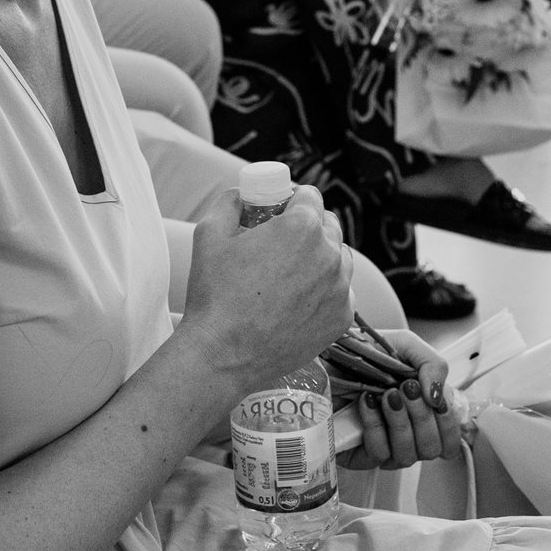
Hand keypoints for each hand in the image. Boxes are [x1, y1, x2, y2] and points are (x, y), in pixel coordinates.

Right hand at [179, 187, 354, 387]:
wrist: (224, 354)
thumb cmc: (215, 293)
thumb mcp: (209, 234)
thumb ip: (229, 202)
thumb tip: (241, 195)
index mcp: (302, 227)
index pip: (310, 196)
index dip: (293, 199)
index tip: (279, 211)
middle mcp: (330, 254)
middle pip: (329, 224)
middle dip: (309, 225)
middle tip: (282, 241)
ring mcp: (340, 288)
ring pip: (339, 258)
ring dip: (321, 256)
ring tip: (290, 272)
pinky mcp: (342, 318)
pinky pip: (340, 292)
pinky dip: (325, 290)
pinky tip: (298, 299)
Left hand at [340, 329, 464, 469]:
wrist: (327, 352)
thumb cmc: (367, 351)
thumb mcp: (407, 346)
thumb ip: (433, 365)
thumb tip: (438, 399)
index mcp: (423, 414)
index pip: (449, 440)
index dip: (448, 425)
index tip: (435, 399)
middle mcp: (406, 435)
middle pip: (431, 449)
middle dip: (422, 418)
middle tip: (407, 388)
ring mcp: (383, 447)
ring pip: (407, 455)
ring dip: (400, 422)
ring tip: (386, 394)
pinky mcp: (358, 454)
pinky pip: (378, 453)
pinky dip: (375, 426)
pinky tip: (366, 402)